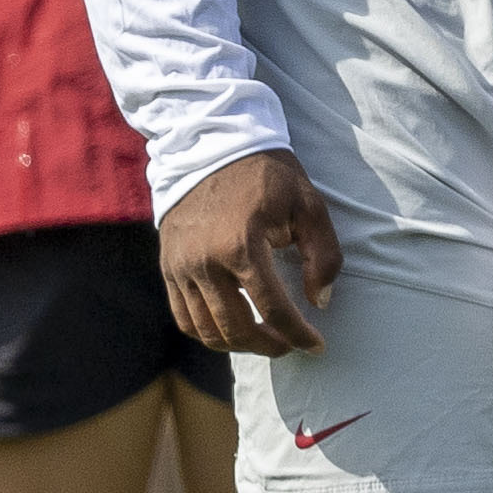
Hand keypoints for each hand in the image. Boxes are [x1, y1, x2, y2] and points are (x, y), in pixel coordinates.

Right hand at [157, 149, 339, 354]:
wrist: (211, 146)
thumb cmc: (266, 175)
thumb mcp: (309, 205)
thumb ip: (324, 256)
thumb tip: (320, 301)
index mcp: (242, 245)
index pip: (273, 309)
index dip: (298, 335)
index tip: (316, 345)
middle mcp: (205, 262)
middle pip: (236, 328)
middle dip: (269, 346)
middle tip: (290, 345)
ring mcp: (182, 267)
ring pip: (206, 329)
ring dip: (239, 345)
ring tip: (265, 340)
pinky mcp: (169, 266)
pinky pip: (183, 316)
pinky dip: (208, 332)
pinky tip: (232, 329)